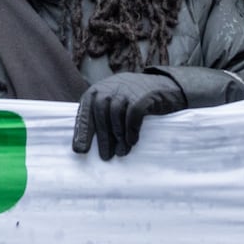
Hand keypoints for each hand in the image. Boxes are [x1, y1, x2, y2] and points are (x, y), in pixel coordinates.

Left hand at [72, 72, 186, 159]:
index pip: (86, 109)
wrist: (163, 87)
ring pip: (116, 113)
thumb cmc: (133, 100)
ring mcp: (128, 89)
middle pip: (100, 112)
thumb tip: (87, 144)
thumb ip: (101, 117)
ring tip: (120, 152)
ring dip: (117, 135)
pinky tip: (132, 141)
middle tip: (105, 156)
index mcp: (99, 89)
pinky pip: (134, 113)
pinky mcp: (144, 95)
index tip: (81, 150)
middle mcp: (111, 87)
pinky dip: (131, 129)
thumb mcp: (114, 102)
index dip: (82, 130)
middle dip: (102, 137)